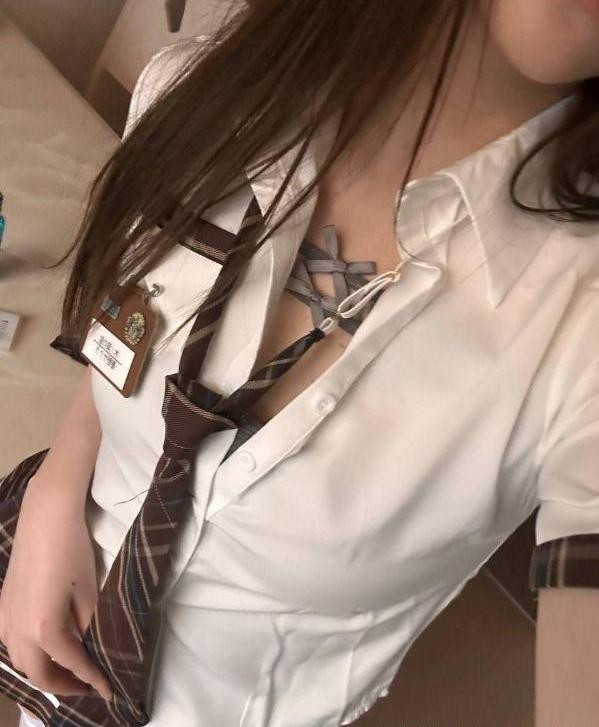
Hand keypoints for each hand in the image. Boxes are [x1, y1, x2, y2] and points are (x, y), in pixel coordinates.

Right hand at [0, 475, 112, 700]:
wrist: (46, 517)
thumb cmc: (74, 552)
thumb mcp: (89, 593)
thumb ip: (86, 628)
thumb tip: (86, 649)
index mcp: (44, 629)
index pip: (72, 665)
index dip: (92, 680)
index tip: (109, 691)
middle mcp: (18, 631)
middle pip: (38, 673)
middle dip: (64, 685)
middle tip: (88, 686)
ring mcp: (5, 618)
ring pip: (20, 661)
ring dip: (43, 672)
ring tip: (69, 671)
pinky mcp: (2, 606)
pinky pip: (11, 643)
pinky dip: (28, 655)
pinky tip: (44, 648)